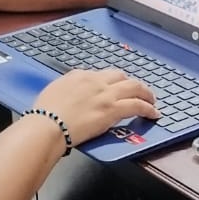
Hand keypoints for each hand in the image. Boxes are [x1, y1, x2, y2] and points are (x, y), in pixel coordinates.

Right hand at [33, 69, 158, 143]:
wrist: (47, 125)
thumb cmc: (45, 115)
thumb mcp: (53, 92)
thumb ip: (67, 90)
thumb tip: (72, 96)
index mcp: (79, 75)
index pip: (101, 75)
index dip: (111, 83)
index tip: (115, 89)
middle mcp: (95, 81)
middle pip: (121, 76)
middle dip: (131, 84)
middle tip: (137, 92)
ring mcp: (106, 94)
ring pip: (134, 87)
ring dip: (145, 93)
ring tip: (151, 100)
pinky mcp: (113, 109)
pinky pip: (138, 106)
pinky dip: (148, 109)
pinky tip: (153, 113)